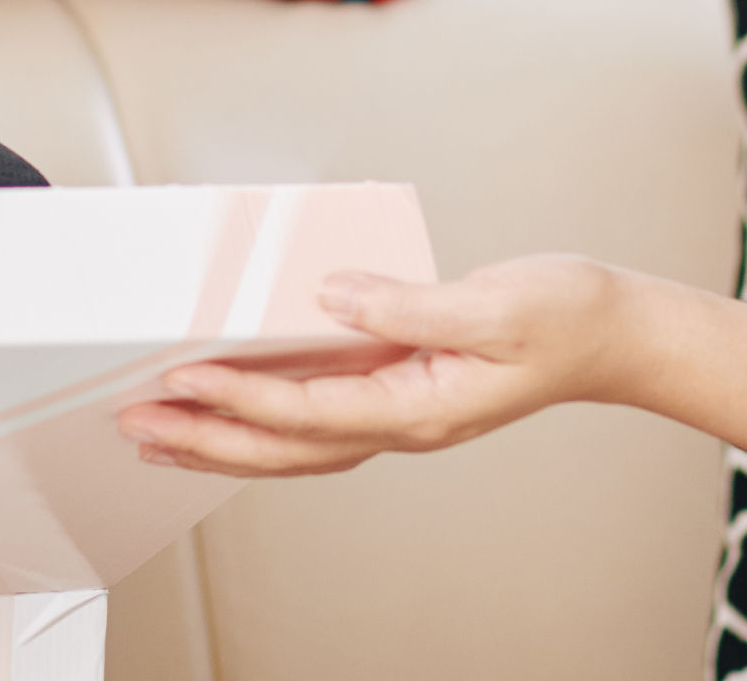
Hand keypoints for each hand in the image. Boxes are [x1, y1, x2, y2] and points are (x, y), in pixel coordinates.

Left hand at [116, 254, 642, 476]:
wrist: (613, 334)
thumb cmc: (565, 317)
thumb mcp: (491, 303)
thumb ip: (407, 304)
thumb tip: (333, 296)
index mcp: (420, 408)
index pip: (309, 412)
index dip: (241, 397)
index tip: (183, 379)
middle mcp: (401, 424)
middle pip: (284, 449)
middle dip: (205, 440)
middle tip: (133, 425)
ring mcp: (399, 415)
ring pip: (293, 447)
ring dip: (222, 441)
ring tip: (156, 432)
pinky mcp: (398, 394)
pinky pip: (315, 421)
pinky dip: (262, 422)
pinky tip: (228, 411)